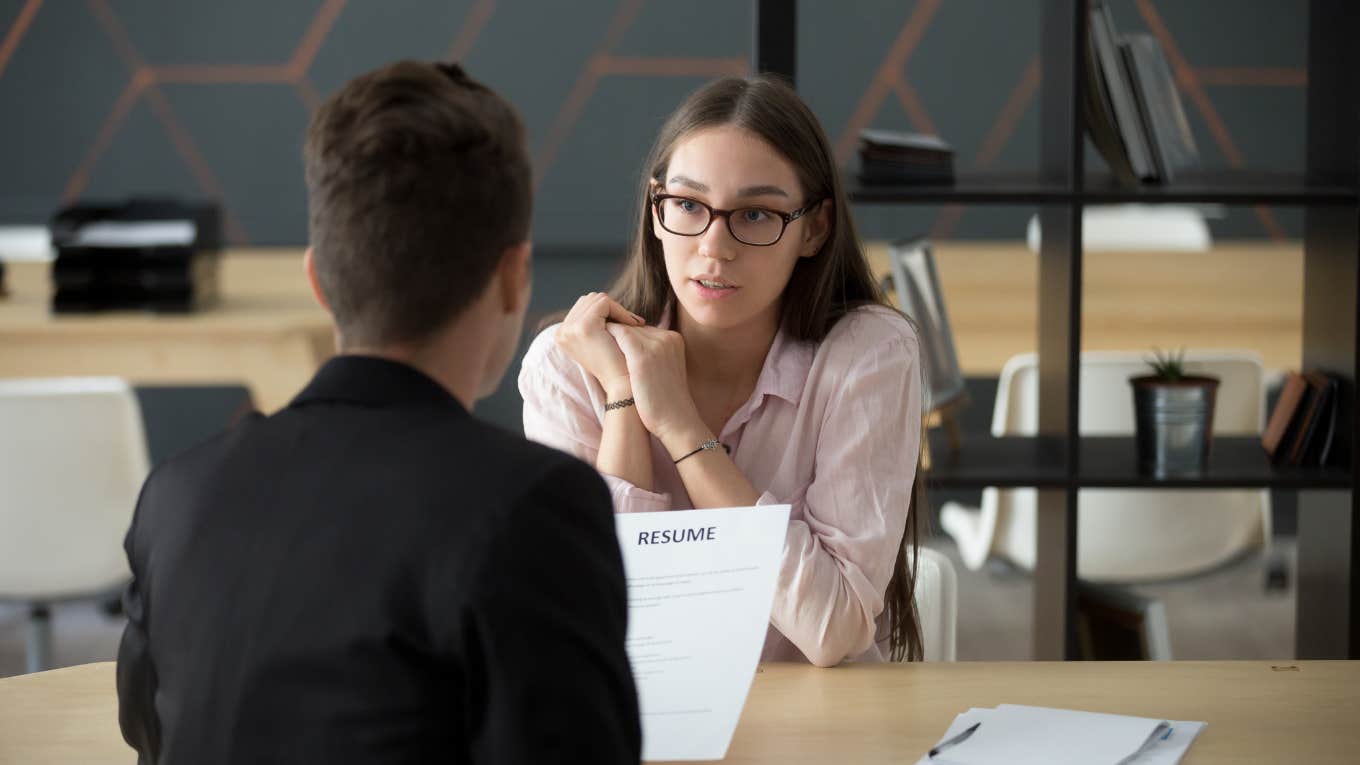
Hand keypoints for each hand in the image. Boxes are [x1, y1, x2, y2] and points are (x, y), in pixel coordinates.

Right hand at [555, 293, 643, 398]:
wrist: (622, 383)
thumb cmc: (616, 362)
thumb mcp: (598, 340)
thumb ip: (593, 321)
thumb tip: (601, 299)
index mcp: (561, 334)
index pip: (584, 306)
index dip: (606, 311)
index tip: (625, 322)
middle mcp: (561, 331)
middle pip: (588, 299)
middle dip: (611, 308)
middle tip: (632, 322)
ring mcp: (570, 328)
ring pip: (597, 299)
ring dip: (618, 309)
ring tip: (632, 324)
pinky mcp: (584, 326)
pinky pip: (604, 302)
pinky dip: (621, 310)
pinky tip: (632, 324)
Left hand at [605, 323, 705, 448]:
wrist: (675, 420)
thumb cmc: (666, 400)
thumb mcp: (665, 369)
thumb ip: (653, 354)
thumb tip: (627, 349)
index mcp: (674, 339)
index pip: (644, 329)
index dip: (626, 337)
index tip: (612, 346)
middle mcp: (667, 337)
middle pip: (634, 327)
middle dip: (618, 337)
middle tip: (600, 345)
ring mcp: (656, 344)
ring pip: (625, 328)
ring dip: (610, 337)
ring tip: (598, 348)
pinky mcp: (643, 355)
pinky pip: (619, 334)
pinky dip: (607, 338)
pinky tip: (599, 347)